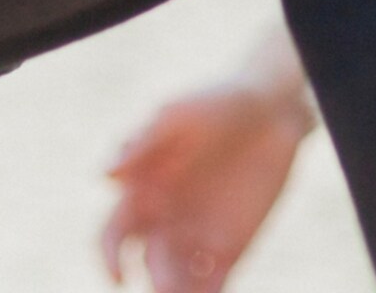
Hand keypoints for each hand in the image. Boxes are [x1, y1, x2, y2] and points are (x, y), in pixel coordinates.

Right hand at [99, 82, 313, 292]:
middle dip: (156, 280)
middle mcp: (165, 218)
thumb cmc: (216, 101)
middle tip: (169, 289)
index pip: (115, 231)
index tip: (118, 276)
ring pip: (178, 281)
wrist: (271, 109)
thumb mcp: (177, 115)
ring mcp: (196, 236)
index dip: (109, 256)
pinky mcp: (229, 249)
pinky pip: (212, 285)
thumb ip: (142, 143)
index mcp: (144, 188)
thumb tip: (104, 175)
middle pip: (149, 262)